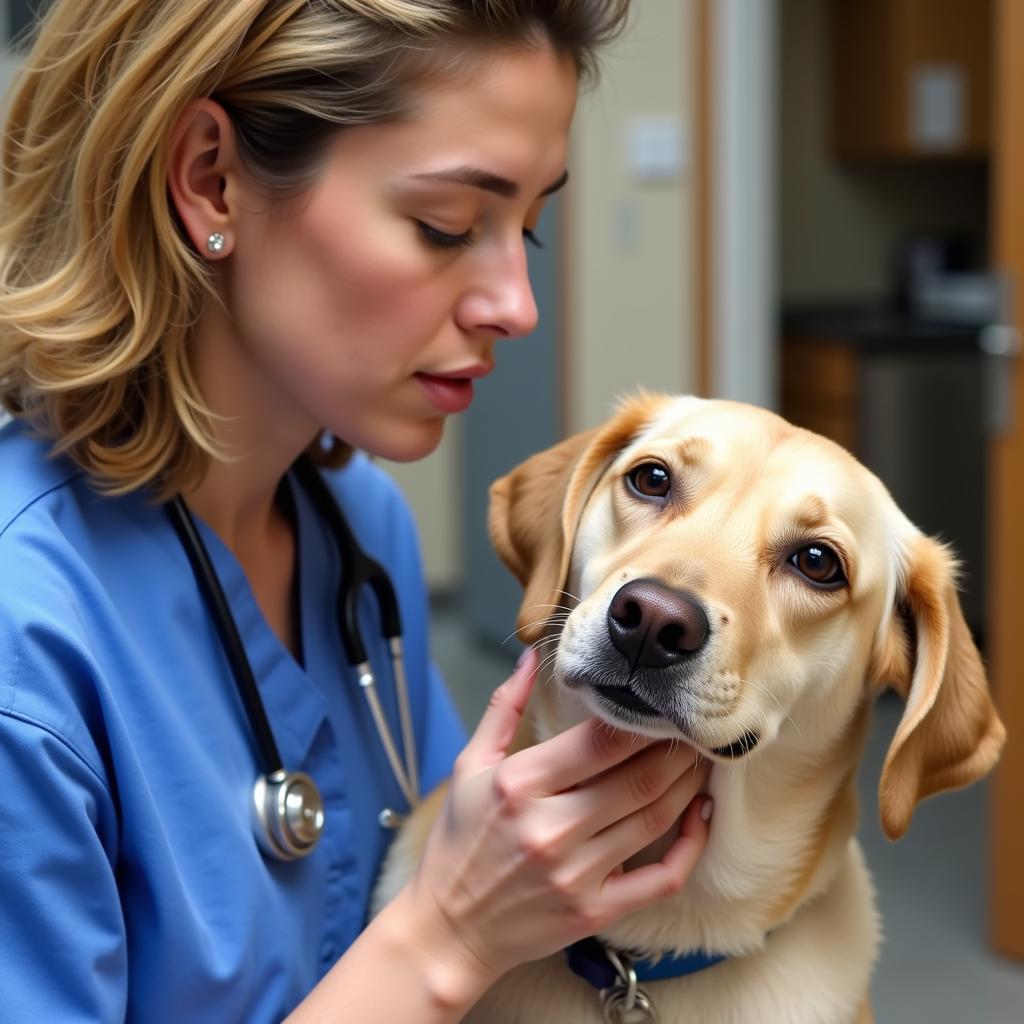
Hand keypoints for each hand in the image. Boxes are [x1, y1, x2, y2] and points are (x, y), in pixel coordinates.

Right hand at [398, 648, 711, 991]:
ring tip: (701, 759)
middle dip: (675, 747)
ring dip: (689, 783)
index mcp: (520, 785)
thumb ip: (502, 708)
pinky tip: (701, 815)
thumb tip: (530, 657)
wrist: (448, 931)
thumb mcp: (468, 766)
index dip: (640, 719)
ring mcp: (577, 873)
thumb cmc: (458, 843)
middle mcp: (552, 828)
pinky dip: (691, 844)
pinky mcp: (596, 910)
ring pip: (656, 817)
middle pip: (638, 776)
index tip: (660, 703)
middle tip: (694, 727)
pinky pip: (663, 877)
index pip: (600, 741)